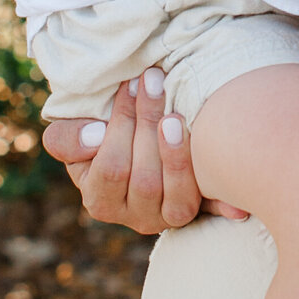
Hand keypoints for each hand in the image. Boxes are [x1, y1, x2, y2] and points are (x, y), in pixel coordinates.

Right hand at [42, 70, 248, 231]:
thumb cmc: (102, 134)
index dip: (121, 125)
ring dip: (177, 153)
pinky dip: (219, 198)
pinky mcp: (196, 212)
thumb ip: (66, 139)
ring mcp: (167, 217)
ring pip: (175, 195)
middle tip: (155, 81)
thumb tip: (95, 137)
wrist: (137, 143)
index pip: (111, 167)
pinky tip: (232, 195)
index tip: (130, 84)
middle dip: (148, 124)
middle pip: (144, 179)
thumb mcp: (73, 136)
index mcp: (100, 199)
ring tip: (176, 115)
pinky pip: (207, 207)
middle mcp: (134, 217)